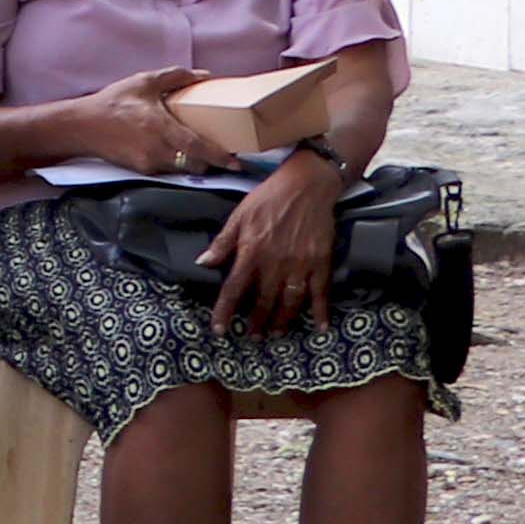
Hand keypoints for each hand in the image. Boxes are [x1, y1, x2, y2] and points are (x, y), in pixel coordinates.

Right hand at [75, 69, 232, 178]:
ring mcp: (148, 162)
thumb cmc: (112, 102)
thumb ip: (176, 77)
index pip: (197, 147)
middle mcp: (156, 148)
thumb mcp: (143, 82)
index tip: (236, 163)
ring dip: (193, 162)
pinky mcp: (140, 169)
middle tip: (220, 153)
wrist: (80, 126)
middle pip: (195, 164)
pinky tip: (172, 151)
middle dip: (210, 161)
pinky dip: (175, 162)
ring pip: (183, 169)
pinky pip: (167, 169)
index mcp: (159, 126)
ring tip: (197, 151)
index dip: (219, 157)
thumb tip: (205, 75)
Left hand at [211, 148, 341, 334]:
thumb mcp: (239, 216)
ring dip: (283, 321)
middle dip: (256, 322)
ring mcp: (300, 264)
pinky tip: (320, 328)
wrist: (307, 185)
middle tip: (252, 337)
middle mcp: (275, 263)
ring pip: (291, 301)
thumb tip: (202, 263)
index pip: (234, 288)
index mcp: (251, 252)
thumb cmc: (268, 198)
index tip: (218, 329)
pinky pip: (321, 292)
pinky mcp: (321, 262)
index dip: (225, 310)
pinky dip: (321, 312)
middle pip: (263, 301)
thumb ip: (223, 242)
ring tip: (277, 335)